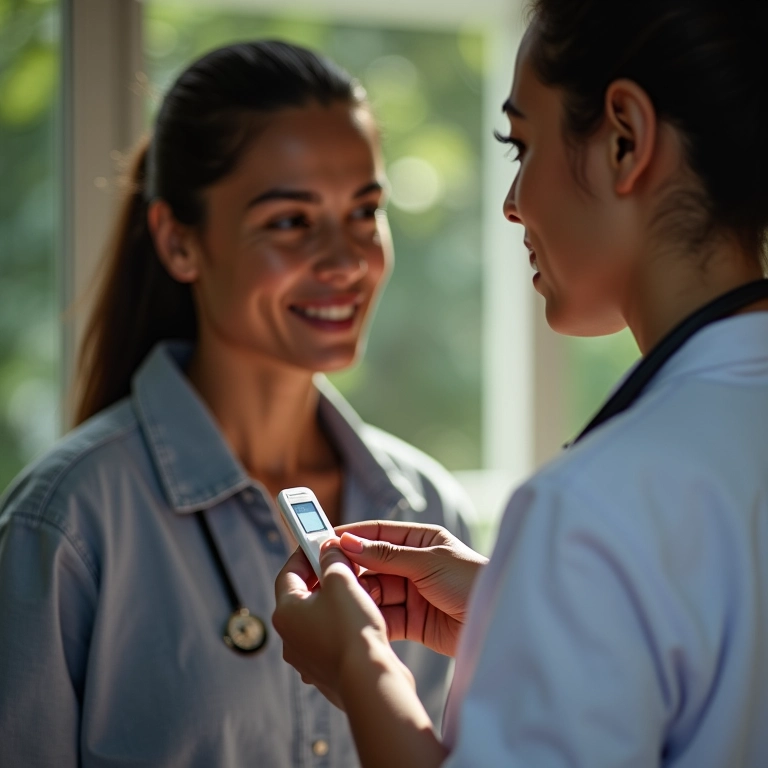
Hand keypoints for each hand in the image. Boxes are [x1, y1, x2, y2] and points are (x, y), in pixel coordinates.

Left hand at [272, 541, 414, 709]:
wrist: (370, 682)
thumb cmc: (352, 630)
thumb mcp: (342, 582)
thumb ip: (332, 559)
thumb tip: (328, 549)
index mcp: (285, 613)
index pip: (288, 572)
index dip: (304, 553)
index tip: (319, 540)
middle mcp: (290, 638)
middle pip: (302, 596)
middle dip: (323, 577)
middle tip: (342, 563)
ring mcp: (307, 658)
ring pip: (318, 618)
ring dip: (334, 602)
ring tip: (357, 591)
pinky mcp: (326, 671)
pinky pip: (331, 639)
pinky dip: (342, 625)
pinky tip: (362, 620)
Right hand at [336, 521, 487, 657]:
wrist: (500, 622)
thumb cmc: (472, 581)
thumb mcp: (428, 561)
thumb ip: (387, 555)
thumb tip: (350, 542)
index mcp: (420, 540)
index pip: (377, 534)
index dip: (350, 538)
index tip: (323, 542)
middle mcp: (413, 565)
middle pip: (371, 565)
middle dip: (351, 571)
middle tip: (326, 578)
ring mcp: (412, 593)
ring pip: (374, 592)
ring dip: (359, 596)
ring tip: (341, 601)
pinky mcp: (413, 622)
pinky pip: (384, 617)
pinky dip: (371, 618)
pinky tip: (357, 619)